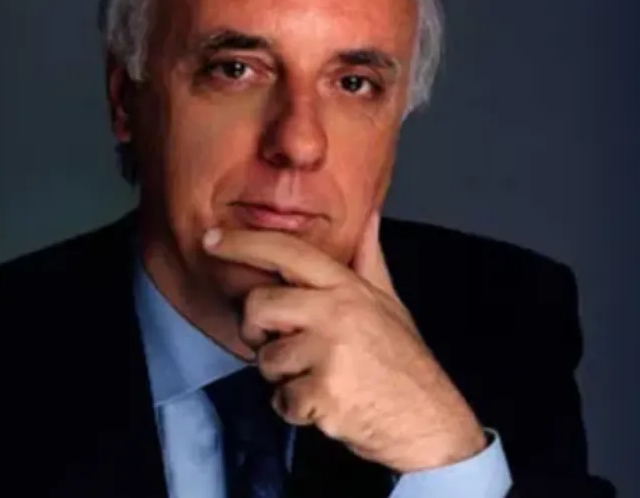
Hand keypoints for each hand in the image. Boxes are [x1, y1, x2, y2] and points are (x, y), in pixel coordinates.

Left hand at [201, 212, 487, 472]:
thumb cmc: (404, 363)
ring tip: (320, 378)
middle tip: (282, 343)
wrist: (427, 422)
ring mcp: (329, 353)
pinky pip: (280, 400)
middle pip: (258, 305)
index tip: (212, 240)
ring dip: (283, 378)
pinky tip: (326, 405)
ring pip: (266, 359)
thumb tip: (369, 217)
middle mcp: (336, 313)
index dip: (244, 243)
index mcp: (347, 288)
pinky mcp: (322, 394)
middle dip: (257, 331)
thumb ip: (369, 259)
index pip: (287, 251)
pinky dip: (295, 410)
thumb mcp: (390, 302)